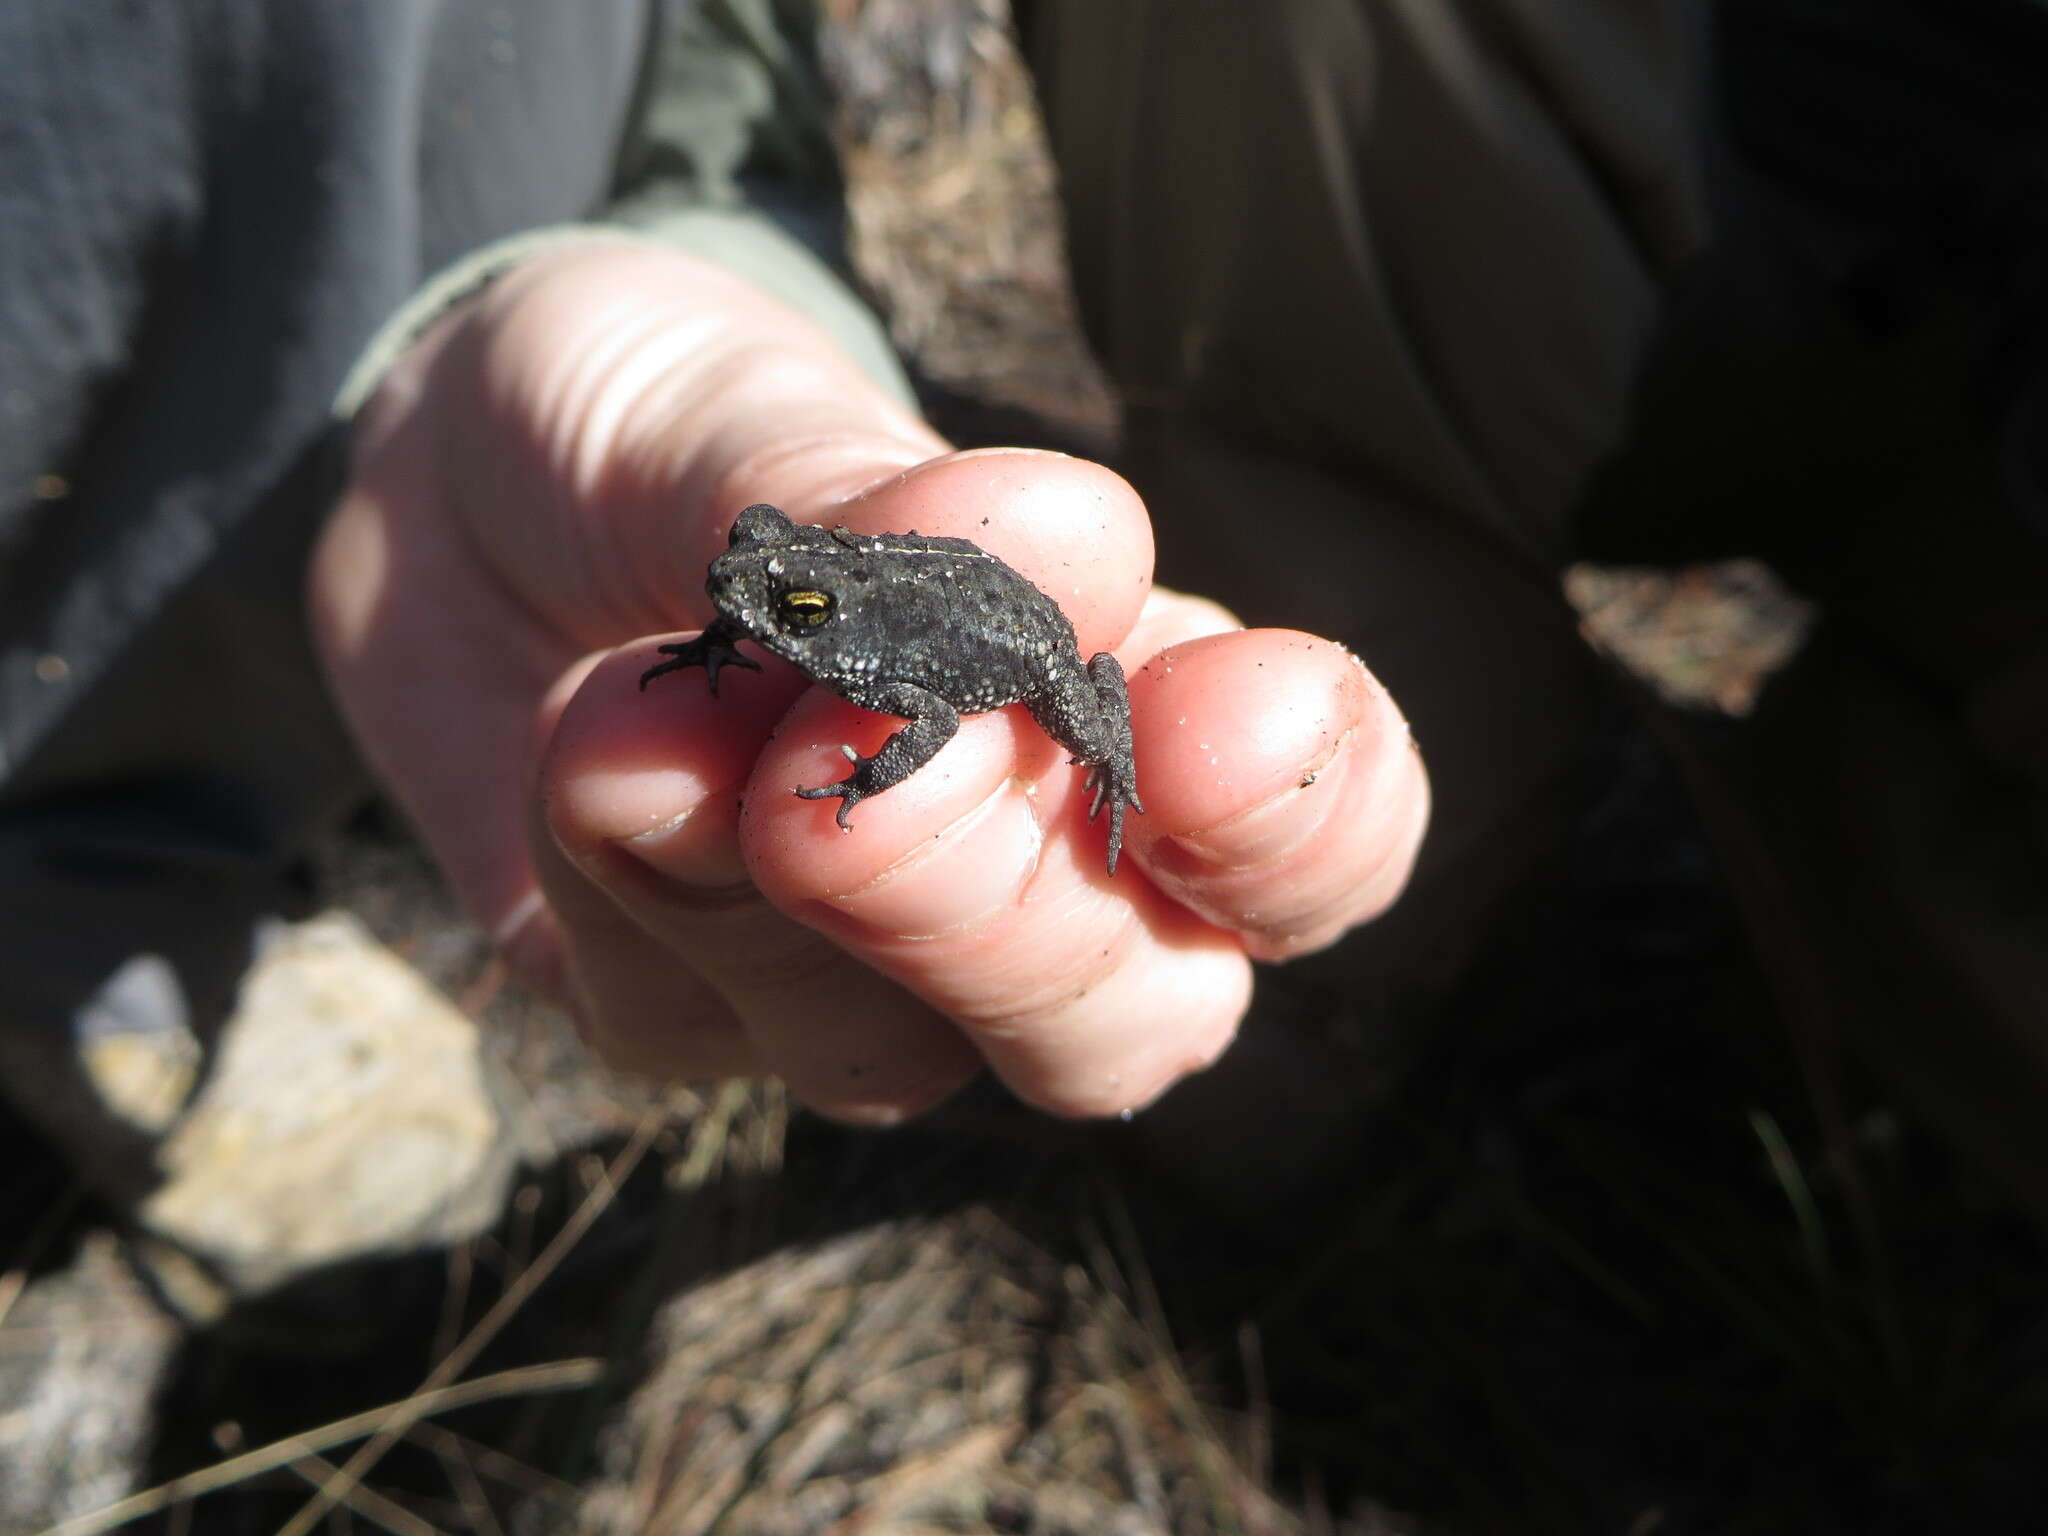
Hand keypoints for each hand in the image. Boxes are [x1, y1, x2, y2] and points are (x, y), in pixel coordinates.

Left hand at [311, 240, 1429, 1121]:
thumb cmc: (668, 422)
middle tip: (878, 776)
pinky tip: (585, 735)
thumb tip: (1073, 547)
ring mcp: (851, 979)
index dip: (1303, 822)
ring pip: (894, 1055)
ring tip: (642, 701)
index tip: (1220, 722)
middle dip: (1011, 908)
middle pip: (1133, 1020)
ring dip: (766, 880)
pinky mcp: (678, 1015)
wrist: (450, 465)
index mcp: (1134, 709)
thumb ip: (892, 517)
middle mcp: (1026, 880)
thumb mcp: (754, 410)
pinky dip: (623, 866)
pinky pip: (679, 1011)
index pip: (1320, 843)